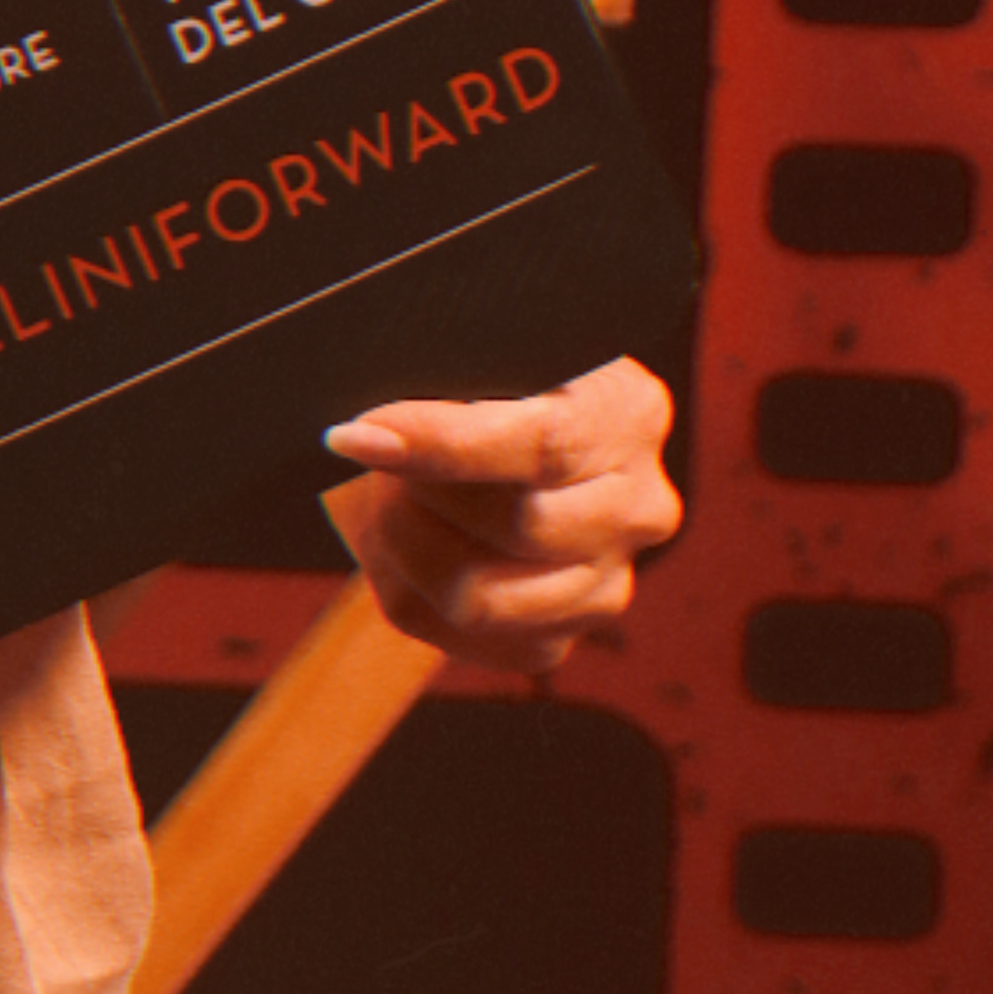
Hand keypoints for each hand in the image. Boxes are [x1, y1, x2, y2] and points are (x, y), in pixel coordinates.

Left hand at [319, 356, 680, 679]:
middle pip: (514, 526)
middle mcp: (637, 509)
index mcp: (629, 415)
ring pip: (480, 596)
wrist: (496, 433)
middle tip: (362, 453)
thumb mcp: (473, 352)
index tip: (355, 437)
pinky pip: (456, 632)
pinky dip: (407, 582)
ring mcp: (603, 586)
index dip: (440, 444)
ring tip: (382, 495)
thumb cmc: (480, 377)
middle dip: (416, 491)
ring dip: (404, 544)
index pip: (539, 444)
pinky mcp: (552, 641)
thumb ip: (443, 380)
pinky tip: (400, 538)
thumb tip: (372, 431)